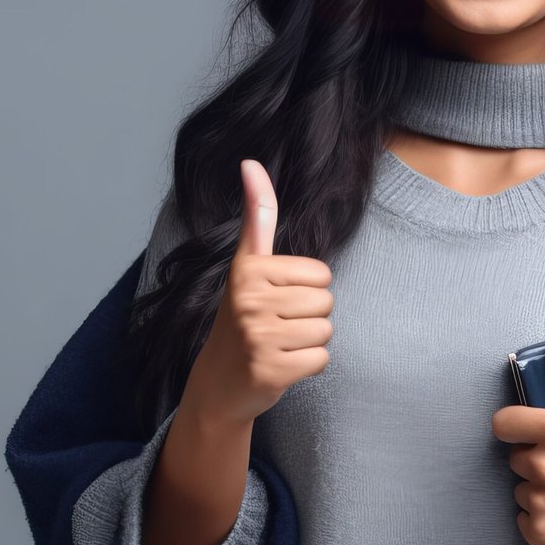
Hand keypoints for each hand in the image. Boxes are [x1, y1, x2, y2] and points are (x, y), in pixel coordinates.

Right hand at [179, 158, 335, 427]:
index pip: (320, 273)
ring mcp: (257, 335)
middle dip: (309, 317)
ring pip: (325, 330)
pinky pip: (321, 359)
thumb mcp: (247, 265)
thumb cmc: (243, 318)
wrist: (218, 383)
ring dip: (309, 342)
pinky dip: (308, 367)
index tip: (275, 297)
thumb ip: (256, 215)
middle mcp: (249, 298)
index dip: (306, 287)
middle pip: (326, 302)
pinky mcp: (270, 368)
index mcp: (248, 268)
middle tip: (277, 327)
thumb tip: (250, 161)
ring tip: (279, 345)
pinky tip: (282, 365)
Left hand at [491, 323, 544, 544]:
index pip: (503, 423)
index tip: (534, 435)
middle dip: (538, 459)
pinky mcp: (541, 533)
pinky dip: (542, 519)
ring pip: (521, 489)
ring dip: (541, 490)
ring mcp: (541, 502)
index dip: (517, 427)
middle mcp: (544, 465)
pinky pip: (524, 520)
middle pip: (516, 457)